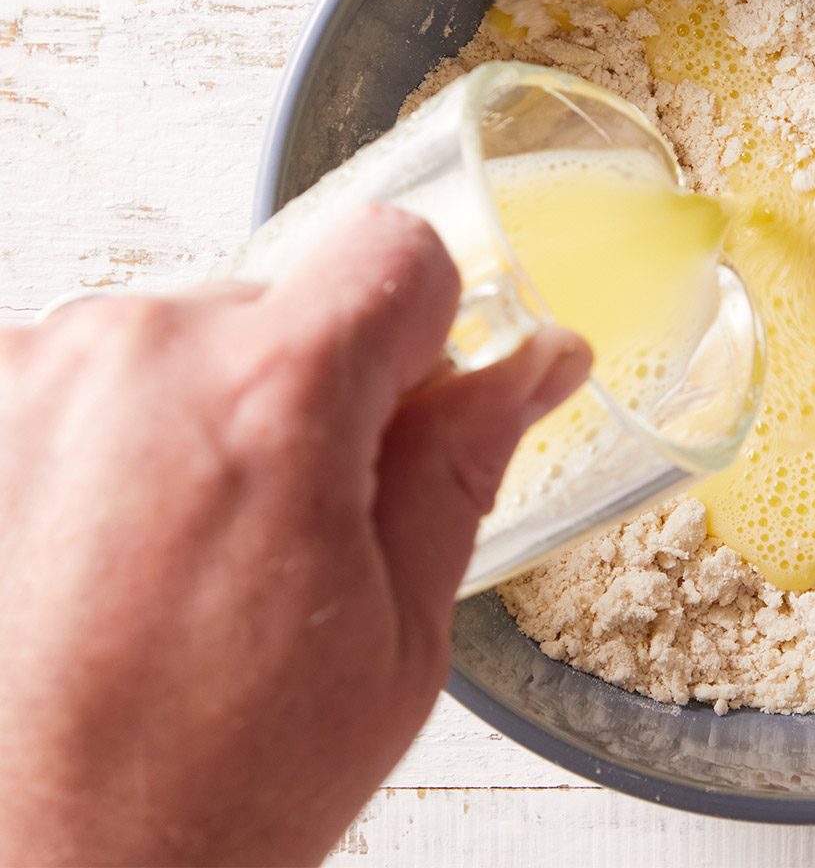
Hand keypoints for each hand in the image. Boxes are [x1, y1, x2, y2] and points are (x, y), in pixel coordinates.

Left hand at [0, 205, 589, 865]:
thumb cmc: (206, 791)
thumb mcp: (397, 637)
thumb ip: (463, 460)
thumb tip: (535, 361)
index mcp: (274, 400)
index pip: (394, 250)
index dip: (424, 329)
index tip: (404, 402)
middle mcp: (134, 357)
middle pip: (278, 306)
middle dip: (303, 395)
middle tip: (282, 538)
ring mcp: (25, 378)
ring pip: (174, 344)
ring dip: (195, 422)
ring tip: (171, 566)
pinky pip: (78, 383)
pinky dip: (103, 447)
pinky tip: (92, 560)